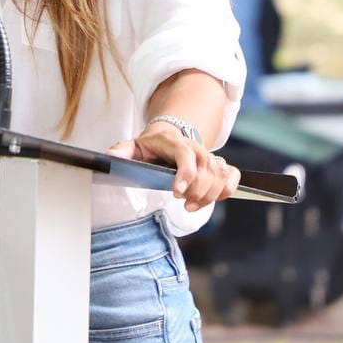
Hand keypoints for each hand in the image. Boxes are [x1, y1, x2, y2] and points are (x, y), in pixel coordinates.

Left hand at [108, 123, 239, 212]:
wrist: (169, 136)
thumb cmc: (150, 146)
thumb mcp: (133, 146)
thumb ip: (122, 151)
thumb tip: (110, 157)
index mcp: (173, 141)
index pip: (185, 154)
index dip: (185, 173)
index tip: (176, 193)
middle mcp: (195, 147)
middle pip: (206, 167)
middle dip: (198, 190)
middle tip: (185, 204)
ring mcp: (208, 156)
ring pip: (220, 173)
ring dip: (210, 194)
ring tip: (192, 206)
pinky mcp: (218, 165)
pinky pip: (231, 175)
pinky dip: (227, 188)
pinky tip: (213, 199)